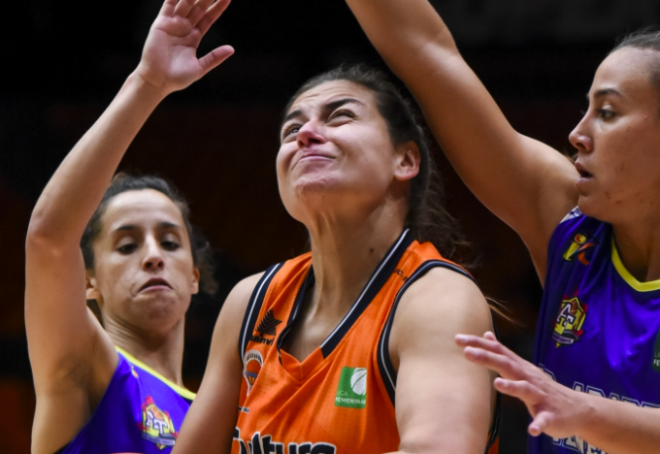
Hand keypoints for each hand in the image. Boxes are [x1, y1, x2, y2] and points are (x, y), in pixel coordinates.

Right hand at [135, 0, 233, 93]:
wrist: (158, 81)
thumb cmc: (177, 78)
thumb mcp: (200, 67)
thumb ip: (215, 57)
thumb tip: (232, 49)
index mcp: (193, 37)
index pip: (208, 18)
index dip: (217, 8)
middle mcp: (184, 28)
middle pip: (199, 8)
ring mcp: (173, 25)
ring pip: (186, 4)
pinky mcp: (161, 24)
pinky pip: (168, 6)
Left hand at [455, 332, 590, 438]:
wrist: (578, 409)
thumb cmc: (543, 388)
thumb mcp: (522, 367)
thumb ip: (503, 353)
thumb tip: (487, 335)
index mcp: (520, 368)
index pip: (497, 351)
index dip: (478, 344)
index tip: (457, 338)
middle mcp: (529, 378)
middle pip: (507, 365)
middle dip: (487, 358)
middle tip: (467, 352)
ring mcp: (541, 396)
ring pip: (525, 389)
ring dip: (512, 386)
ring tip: (497, 384)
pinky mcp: (551, 415)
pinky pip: (544, 420)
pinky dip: (538, 423)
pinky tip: (532, 429)